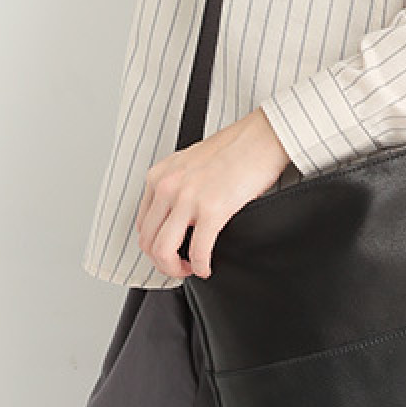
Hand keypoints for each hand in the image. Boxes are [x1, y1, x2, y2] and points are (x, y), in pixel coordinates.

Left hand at [134, 108, 290, 279]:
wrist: (262, 137)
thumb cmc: (235, 147)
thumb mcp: (190, 163)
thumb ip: (177, 186)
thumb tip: (177, 216)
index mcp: (160, 175)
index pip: (142, 224)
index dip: (154, 245)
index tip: (169, 251)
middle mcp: (168, 186)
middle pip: (148, 242)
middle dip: (162, 263)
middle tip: (179, 266)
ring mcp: (188, 198)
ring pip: (163, 251)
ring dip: (175, 269)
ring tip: (190, 268)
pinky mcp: (212, 209)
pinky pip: (197, 251)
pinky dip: (200, 266)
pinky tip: (207, 266)